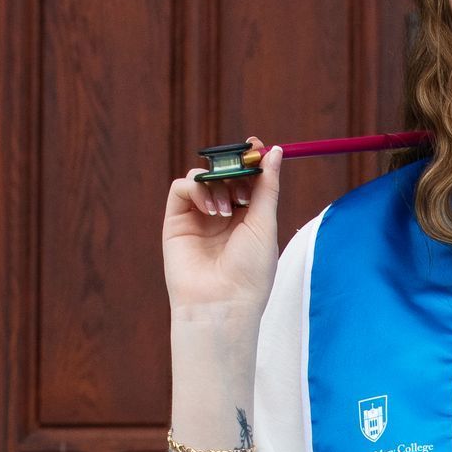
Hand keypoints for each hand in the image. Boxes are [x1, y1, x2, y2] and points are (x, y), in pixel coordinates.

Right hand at [163, 147, 282, 319]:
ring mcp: (198, 217)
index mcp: (248, 218)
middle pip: (224, 172)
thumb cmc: (249, 273)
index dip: (250, 159)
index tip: (256, 146)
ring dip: (216, 183)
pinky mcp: (177, 221)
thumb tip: (275, 151)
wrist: (221, 305)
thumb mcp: (266, 225)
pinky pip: (182, 187)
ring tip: (226, 211)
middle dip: (233, 167)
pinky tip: (211, 211)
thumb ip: (267, 186)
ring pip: (202, 176)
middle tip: (242, 171)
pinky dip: (196, 188)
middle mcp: (222, 215)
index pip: (247, 177)